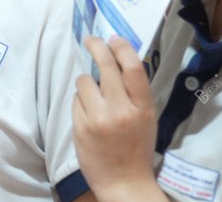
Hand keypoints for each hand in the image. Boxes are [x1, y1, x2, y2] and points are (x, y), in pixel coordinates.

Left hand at [72, 36, 159, 198]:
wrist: (124, 181)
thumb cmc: (136, 147)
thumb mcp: (146, 119)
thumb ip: (134, 93)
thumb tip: (118, 61)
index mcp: (143, 107)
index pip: (134, 68)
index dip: (122, 48)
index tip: (114, 38)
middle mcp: (122, 110)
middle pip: (106, 66)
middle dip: (97, 47)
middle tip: (91, 39)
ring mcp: (99, 118)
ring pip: (85, 81)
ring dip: (86, 82)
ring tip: (93, 96)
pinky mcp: (81, 126)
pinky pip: (75, 100)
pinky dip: (80, 101)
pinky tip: (88, 113)